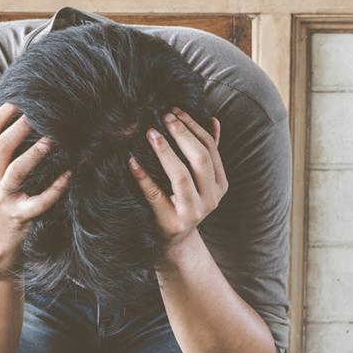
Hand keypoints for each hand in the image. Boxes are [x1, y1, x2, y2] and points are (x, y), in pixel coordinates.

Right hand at [0, 103, 68, 254]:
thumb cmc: (2, 194)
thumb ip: (3, 142)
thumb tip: (23, 107)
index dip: (5, 110)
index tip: (23, 96)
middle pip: (2, 146)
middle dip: (20, 127)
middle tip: (40, 111)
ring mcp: (3, 197)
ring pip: (17, 171)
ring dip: (36, 153)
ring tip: (55, 138)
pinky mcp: (19, 216)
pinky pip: (38, 202)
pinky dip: (55, 188)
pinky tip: (70, 174)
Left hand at [129, 108, 228, 254]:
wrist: (174, 242)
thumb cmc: (184, 202)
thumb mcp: (201, 181)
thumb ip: (208, 153)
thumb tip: (213, 119)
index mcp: (220, 185)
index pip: (211, 149)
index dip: (194, 127)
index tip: (176, 110)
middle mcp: (211, 199)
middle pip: (200, 160)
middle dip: (182, 135)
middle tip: (164, 117)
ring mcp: (192, 212)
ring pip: (181, 177)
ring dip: (166, 152)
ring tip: (151, 133)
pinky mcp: (171, 222)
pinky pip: (155, 195)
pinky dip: (143, 177)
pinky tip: (132, 161)